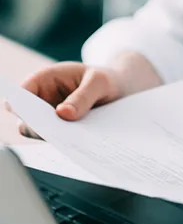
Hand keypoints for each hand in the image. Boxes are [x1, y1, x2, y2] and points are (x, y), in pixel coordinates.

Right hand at [5, 52, 161, 138]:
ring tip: (75, 141)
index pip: (22, 92)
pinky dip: (66, 142)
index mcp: (46, 78)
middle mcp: (44, 99)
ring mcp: (51, 116)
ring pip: (41, 132)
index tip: (37, 118)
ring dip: (54, 137)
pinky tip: (82, 145)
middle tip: (59, 134)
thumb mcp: (100, 82)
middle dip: (39, 126)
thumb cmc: (107, 79)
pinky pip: (58, 139)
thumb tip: (63, 114)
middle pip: (27, 117)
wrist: (119, 90)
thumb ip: (83, 96)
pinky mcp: (62, 130)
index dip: (22, 105)